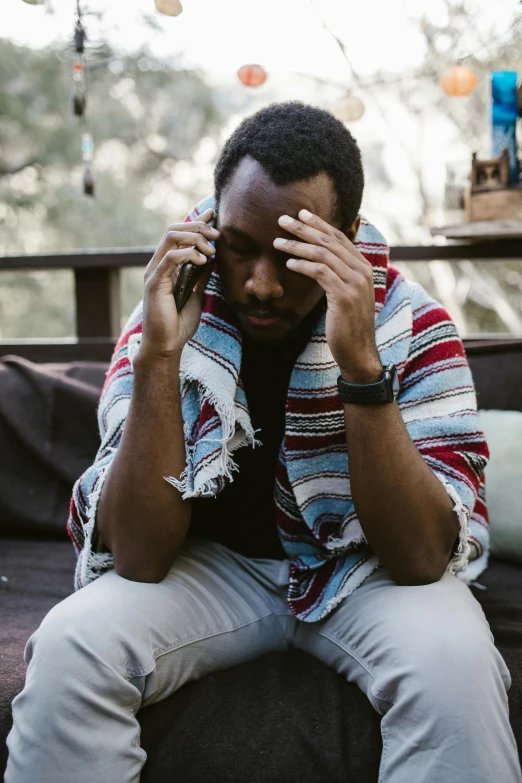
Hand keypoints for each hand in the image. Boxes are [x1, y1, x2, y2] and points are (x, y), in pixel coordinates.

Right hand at [140, 208, 219, 360]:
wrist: (167, 345)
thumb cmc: (178, 322)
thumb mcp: (196, 293)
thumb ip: (200, 275)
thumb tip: (213, 258)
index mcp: (166, 265)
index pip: (179, 233)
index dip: (196, 221)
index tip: (213, 214)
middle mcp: (158, 264)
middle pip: (174, 229)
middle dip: (198, 227)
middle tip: (217, 236)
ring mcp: (154, 272)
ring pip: (171, 237)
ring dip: (195, 238)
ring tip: (211, 251)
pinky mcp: (154, 283)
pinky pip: (169, 258)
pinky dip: (187, 254)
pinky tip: (202, 261)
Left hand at [274, 210, 380, 381]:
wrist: (359, 352)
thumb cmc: (348, 326)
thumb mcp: (347, 296)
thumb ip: (339, 277)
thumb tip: (321, 265)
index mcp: (363, 267)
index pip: (339, 237)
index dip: (319, 224)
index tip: (301, 214)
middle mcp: (362, 271)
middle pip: (329, 241)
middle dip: (304, 228)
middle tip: (282, 219)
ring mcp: (355, 282)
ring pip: (323, 254)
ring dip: (297, 246)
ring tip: (277, 242)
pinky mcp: (345, 296)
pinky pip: (320, 273)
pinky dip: (303, 265)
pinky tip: (289, 264)